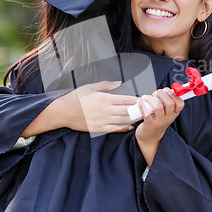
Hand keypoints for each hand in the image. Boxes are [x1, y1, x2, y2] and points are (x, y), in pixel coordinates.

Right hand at [22, 80, 138, 136]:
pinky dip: (124, 128)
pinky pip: (115, 129)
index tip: (143, 99)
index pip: (125, 99)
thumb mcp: (90, 87)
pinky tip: (130, 127)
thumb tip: (118, 82)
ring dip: (134, 119)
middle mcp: (105, 109)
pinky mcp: (99, 128)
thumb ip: (106, 85)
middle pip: (127, 110)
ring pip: (123, 120)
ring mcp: (103, 120)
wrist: (64, 112)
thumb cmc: (76, 98)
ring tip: (142, 117)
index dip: (136, 100)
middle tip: (147, 109)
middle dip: (138, 110)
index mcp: (104, 98)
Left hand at [135, 87, 183, 165]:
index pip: (180, 103)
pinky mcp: (149, 124)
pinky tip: (140, 102)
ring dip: (150, 99)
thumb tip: (165, 89)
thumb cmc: (157, 121)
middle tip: (155, 93)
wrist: (150, 137)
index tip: (166, 90)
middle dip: (161, 94)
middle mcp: (168, 117)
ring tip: (146, 97)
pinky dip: (142, 105)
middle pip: (169, 103)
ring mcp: (159, 121)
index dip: (173, 94)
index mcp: (174, 113)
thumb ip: (167, 102)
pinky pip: (146, 113)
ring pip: (158, 107)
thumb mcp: (167, 113)